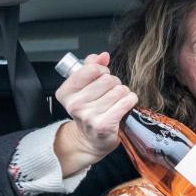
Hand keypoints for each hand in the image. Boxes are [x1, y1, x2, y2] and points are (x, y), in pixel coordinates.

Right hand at [53, 52, 137, 172]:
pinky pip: (126, 102)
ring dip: (123, 92)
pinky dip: (130, 100)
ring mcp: (89, 116)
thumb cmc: (89, 110)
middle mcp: (75, 105)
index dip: (101, 70)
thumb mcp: (84, 87)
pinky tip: (126, 104)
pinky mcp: (104, 125)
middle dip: (114, 83)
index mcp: (66, 92)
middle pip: (107, 79)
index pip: (90, 69)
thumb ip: (91, 67)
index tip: (102, 77)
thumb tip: (103, 56)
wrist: (91, 140)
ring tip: (117, 100)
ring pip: (118, 90)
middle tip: (110, 92)